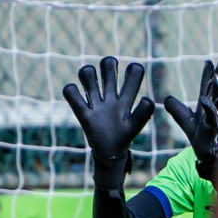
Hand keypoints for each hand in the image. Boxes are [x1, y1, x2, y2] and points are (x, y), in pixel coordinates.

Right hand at [61, 56, 154, 189]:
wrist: (109, 153)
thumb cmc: (124, 138)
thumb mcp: (135, 126)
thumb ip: (143, 113)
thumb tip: (146, 98)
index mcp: (126, 98)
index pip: (133, 74)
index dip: (133, 69)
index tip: (132, 72)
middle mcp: (110, 96)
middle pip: (107, 66)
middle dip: (108, 64)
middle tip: (109, 73)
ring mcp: (95, 103)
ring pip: (88, 75)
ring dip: (87, 74)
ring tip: (91, 88)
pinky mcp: (83, 113)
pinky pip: (71, 94)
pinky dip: (71, 91)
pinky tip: (76, 98)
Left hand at [163, 60, 217, 181]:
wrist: (206, 153)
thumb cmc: (199, 135)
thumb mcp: (184, 119)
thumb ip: (177, 108)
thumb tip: (166, 98)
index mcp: (206, 106)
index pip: (207, 87)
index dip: (208, 75)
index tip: (210, 62)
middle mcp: (212, 109)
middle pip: (216, 90)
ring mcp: (214, 118)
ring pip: (217, 101)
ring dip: (217, 90)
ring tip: (216, 78)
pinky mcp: (212, 128)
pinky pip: (212, 117)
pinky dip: (209, 108)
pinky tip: (206, 100)